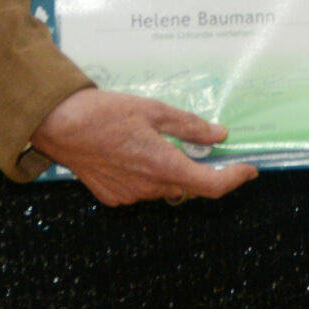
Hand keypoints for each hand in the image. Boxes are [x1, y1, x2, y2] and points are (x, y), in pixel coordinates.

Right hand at [30, 87, 258, 205]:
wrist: (60, 126)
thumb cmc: (106, 113)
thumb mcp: (154, 110)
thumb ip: (190, 126)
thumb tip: (220, 135)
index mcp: (164, 165)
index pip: (211, 186)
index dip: (234, 180)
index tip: (249, 170)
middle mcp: (149, 187)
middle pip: (188, 187)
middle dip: (198, 171)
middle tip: (198, 146)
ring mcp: (129, 197)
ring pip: (163, 189)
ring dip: (168, 171)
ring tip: (151, 142)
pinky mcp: (112, 198)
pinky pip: (139, 191)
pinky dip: (144, 176)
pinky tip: (129, 154)